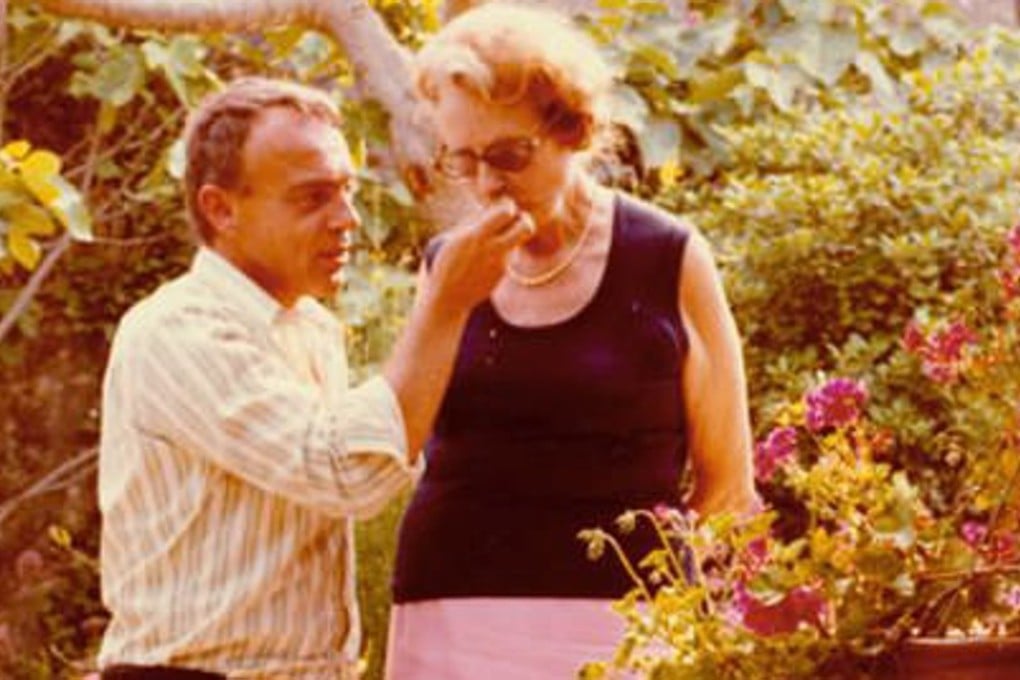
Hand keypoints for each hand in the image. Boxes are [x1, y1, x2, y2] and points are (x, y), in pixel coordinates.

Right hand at [427, 196, 533, 312]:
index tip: (498, 209)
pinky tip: (483, 260)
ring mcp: (500, 263)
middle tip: (511, 221)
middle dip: (523, 219)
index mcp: (475, 236)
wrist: (446, 301)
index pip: (506, 211)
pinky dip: (499, 253)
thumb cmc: (441, 266)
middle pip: (526, 226)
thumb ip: (470, 225)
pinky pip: (507, 256)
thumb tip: (487, 210)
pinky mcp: (502, 275)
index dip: (507, 206)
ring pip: (516, 241)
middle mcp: (492, 249)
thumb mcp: (448, 240)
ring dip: (509, 237)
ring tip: (492, 240)